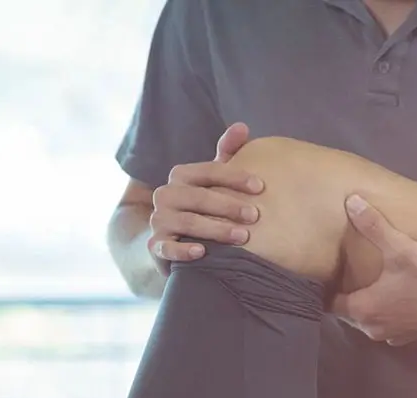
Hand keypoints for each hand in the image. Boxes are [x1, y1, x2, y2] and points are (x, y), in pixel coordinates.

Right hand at [148, 122, 264, 274]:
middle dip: (228, 206)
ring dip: (216, 229)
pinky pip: (166, 248)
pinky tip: (201, 252)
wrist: (174, 240)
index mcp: (181, 176)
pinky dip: (182, 250)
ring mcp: (159, 220)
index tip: (260, 187)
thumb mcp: (214, 181)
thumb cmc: (203, 208)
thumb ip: (227, 154)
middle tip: (255, 216)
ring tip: (242, 237)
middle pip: (199, 197)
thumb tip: (242, 126)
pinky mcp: (155, 246)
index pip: (209, 171)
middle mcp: (166, 194)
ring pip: (188, 222)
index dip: (235, 177)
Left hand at [332, 195, 416, 344]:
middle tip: (353, 275)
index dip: (329, 288)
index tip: (332, 274)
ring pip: (372, 321)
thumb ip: (373, 225)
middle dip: (351, 296)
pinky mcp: (412, 338)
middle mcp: (373, 329)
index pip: (330, 304)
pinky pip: (392, 327)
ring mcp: (394, 337)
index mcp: (363, 309)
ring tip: (376, 285)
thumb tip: (351, 200)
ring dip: (372, 307)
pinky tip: (400, 299)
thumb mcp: (401, 247)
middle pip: (350, 313)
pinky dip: (391, 315)